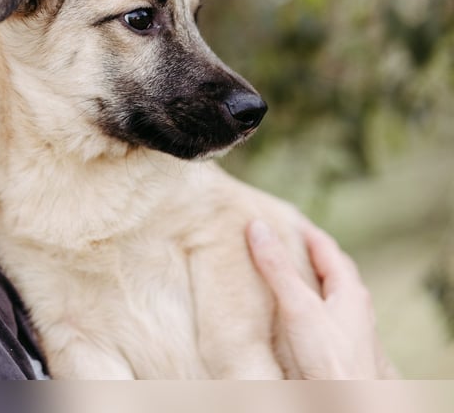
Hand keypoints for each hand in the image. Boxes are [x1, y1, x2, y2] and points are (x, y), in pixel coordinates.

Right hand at [246, 218, 395, 378]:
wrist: (346, 402)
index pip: (327, 247)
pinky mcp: (341, 348)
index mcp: (350, 289)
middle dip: (309, 252)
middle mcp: (355, 306)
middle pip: (332, 269)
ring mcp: (350, 329)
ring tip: (287, 273)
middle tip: (284, 241)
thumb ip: (277, 268)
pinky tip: (296, 314)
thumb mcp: (298, 306)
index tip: (283, 217)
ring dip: (310, 279)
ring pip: (330, 293)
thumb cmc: (329, 357)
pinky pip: (325, 315)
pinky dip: (308, 303)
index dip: (305, 230)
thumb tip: (257, 228)